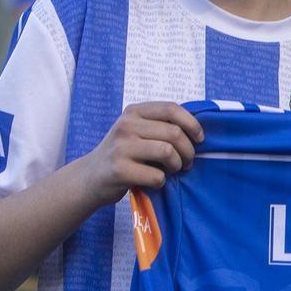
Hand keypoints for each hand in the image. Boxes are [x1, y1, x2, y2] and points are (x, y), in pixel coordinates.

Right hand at [80, 102, 202, 203]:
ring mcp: (121, 147)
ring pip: (167, 152)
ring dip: (177, 165)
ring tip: (173, 170)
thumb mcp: (137, 131)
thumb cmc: (123, 154)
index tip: (199, 138)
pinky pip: (156, 176)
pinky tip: (154, 181)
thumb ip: (160, 125)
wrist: (91, 177)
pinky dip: (162, 181)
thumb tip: (198, 131)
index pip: (171, 108)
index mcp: (134, 111)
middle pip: (174, 133)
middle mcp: (126, 125)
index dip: (192, 123)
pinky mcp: (119, 170)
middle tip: (187, 162)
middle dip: (188, 151)